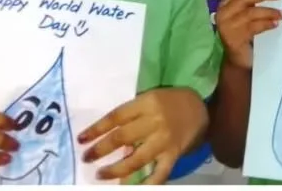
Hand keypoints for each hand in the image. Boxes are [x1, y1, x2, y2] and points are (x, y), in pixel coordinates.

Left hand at [79, 87, 206, 183]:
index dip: (96, 129)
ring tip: (101, 174)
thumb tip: (113, 141)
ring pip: (137, 158)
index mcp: (144, 104)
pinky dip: (147, 183)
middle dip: (101, 149)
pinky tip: (133, 189)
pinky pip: (159, 173)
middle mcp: (153, 122)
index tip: (82, 139)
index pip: (114, 117)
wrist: (199, 107)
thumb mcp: (149, 99)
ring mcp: (164, 140)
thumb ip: (132, 117)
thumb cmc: (169, 101)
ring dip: (117, 169)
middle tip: (86, 158)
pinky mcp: (174, 155)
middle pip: (122, 137)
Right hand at [214, 0, 281, 69]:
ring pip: (251, 12)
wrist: (238, 62)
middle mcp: (223, 12)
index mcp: (225, 4)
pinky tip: (275, 24)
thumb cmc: (244, 37)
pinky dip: (266, 24)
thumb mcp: (245, 18)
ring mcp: (228, 26)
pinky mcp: (235, 38)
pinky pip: (253, 27)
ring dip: (268, 11)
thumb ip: (251, 6)